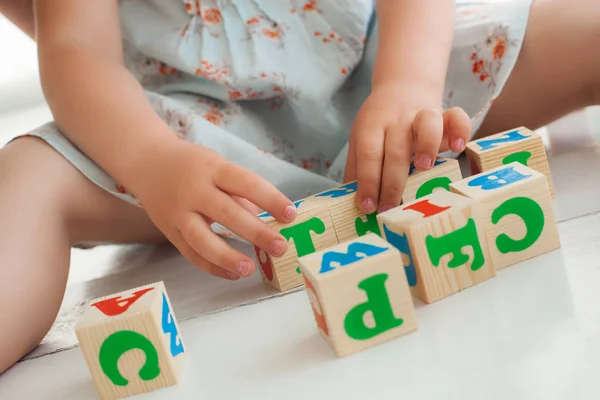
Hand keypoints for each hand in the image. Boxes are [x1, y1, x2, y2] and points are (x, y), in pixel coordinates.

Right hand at [134, 140, 296, 279]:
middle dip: (256, 232)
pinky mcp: (169, 230)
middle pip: (227, 213)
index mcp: (213, 168)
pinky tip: (232, 274)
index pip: (246, 183)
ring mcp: (178, 212)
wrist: (147, 162)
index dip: (270, 199)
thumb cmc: (193, 165)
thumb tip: (267, 221)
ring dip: (227, 257)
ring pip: (202, 239)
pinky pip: (190, 252)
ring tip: (250, 269)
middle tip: (280, 247)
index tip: (291, 214)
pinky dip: (211, 266)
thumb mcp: (218, 166)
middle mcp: (194, 190)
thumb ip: (241, 193)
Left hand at [344, 83, 470, 212]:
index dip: (368, 182)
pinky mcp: (444, 114)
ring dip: (427, 146)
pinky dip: (460, 130)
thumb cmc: (379, 122)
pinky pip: (456, 117)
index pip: (368, 155)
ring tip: (424, 167)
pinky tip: (457, 147)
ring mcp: (421, 114)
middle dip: (392, 183)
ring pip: (427, 124)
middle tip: (389, 208)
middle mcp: (397, 120)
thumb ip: (357, 166)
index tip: (367, 206)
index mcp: (372, 126)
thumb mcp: (360, 138)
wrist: (402, 86)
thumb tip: (352, 202)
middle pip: (395, 149)